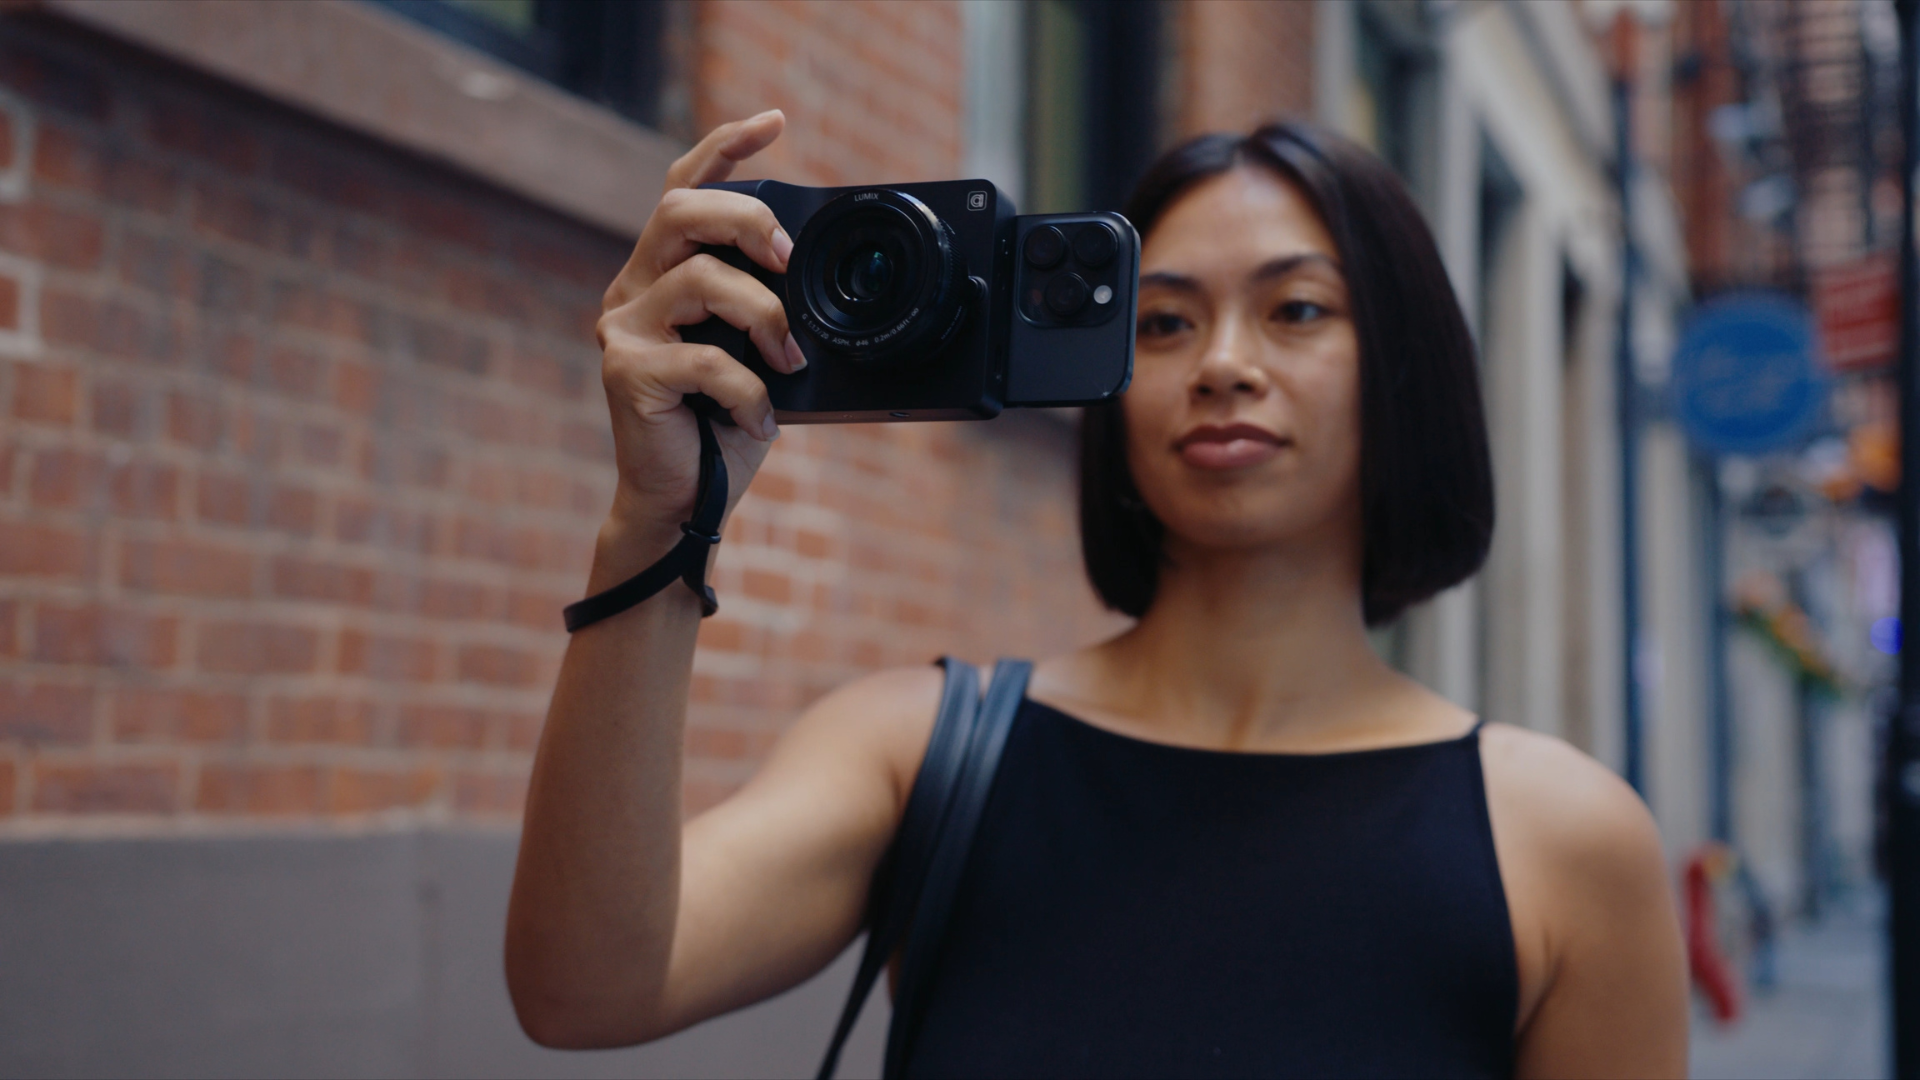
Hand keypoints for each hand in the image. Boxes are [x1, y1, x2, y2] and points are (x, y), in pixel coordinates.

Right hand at [594, 110, 805, 567]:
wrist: (684, 505)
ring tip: (790, 363)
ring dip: (766, 318)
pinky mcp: (627, 372)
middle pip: (681, 211)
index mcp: (663, 275)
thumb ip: (765, 308)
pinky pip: (708, 359)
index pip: (683, 188)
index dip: (724, 147)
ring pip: (702, 281)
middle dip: (747, 220)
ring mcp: (624, 329)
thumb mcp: (756, 355)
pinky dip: (752, 393)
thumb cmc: (721, 429)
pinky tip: (760, 422)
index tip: (773, 123)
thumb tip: (816, 277)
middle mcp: (635, 291)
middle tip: (789, 258)